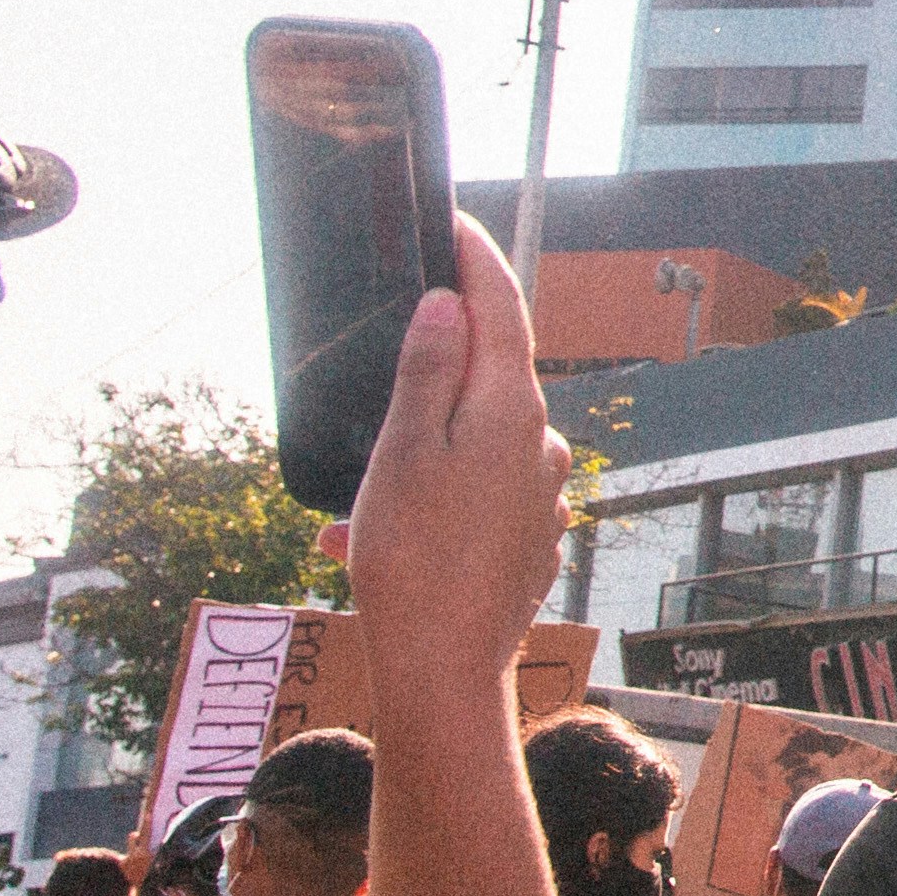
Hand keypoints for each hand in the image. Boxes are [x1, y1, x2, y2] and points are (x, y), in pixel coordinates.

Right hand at [342, 214, 569, 687]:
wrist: (447, 672)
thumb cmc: (413, 560)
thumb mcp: (403, 451)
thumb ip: (427, 371)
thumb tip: (447, 305)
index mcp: (512, 409)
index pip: (500, 306)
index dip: (474, 258)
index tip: (453, 223)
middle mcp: (541, 443)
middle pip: (487, 374)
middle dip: (431, 373)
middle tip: (376, 389)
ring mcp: (540, 492)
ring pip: (471, 443)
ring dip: (416, 456)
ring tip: (355, 511)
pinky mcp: (529, 535)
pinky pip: (476, 495)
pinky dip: (430, 503)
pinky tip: (377, 543)